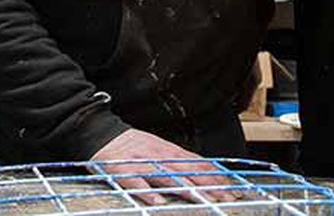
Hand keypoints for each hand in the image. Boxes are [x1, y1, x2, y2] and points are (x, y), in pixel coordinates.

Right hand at [90, 128, 236, 204]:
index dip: (216, 176)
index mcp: (169, 151)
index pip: (198, 163)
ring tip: (204, 201)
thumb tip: (206, 170)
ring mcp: (142, 163)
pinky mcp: (123, 171)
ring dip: (188, 189)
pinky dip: (148, 192)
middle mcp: (160, 155)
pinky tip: (159, 202)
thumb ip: (180, 160)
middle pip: (188, 171)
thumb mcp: (159, 147)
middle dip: (209, 185)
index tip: (232, 188)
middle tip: (226, 198)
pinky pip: (137, 183)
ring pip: (168, 177)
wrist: (100, 132)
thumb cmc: (132, 144)